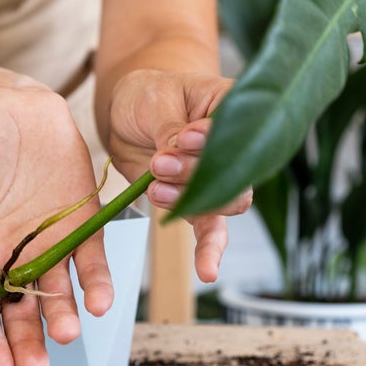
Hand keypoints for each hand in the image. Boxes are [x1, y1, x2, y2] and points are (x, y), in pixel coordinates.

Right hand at [0, 86, 112, 365]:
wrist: (11, 106)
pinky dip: (97, 281)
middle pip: (20, 311)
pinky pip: (91, 259)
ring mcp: (50, 242)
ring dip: (62, 316)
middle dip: (27, 343)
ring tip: (66, 334)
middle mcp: (15, 256)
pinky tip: (100, 301)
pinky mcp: (81, 224)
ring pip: (57, 291)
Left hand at [107, 69, 252, 281]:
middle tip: (162, 162)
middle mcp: (233, 147)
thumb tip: (172, 159)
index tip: (185, 136)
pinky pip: (209, 229)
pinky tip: (207, 271)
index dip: (214, 142)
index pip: (239, 131)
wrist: (126, 112)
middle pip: (234, 174)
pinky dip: (208, 250)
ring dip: (187, 199)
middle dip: (196, 174)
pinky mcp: (194, 200)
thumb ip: (168, 131)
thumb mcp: (156, 101)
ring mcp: (216, 177)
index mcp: (233, 108)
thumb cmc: (147, 94)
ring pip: (222, 203)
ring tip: (155, 186)